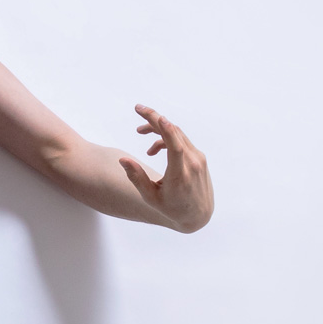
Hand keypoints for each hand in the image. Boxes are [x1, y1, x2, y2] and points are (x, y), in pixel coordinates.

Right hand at [118, 106, 213, 231]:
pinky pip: (181, 141)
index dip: (166, 131)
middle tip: (137, 109)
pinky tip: (153, 149)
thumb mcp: (150, 197)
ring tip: (140, 131)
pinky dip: (167, 138)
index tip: (158, 117)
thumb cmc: (172, 208)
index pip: (175, 147)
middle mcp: (192, 164)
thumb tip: (123, 160)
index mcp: (180, 175)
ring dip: (158, 128)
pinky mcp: (199, 157)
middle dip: (154, 119)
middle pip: (174, 133)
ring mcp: (198, 159)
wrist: (198, 214)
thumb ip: (137, 178)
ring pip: (177, 134)